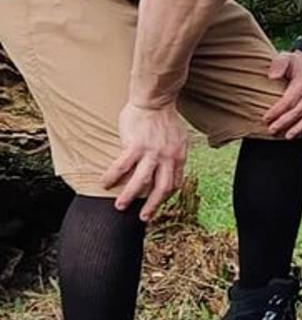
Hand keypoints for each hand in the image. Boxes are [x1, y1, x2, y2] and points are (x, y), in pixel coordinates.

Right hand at [101, 102, 188, 220]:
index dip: (166, 196)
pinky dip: (112, 177)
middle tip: (143, 218)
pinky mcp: (135, 146)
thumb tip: (170, 165)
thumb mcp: (178, 138)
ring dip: (129, 196)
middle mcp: (167, 158)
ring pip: (141, 182)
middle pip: (162, 188)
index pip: (175, 183)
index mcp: (178, 157)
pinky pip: (121, 166)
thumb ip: (174, 153)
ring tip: (119, 206)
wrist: (155, 101)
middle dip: (152, 206)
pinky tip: (104, 184)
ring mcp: (152, 152)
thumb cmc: (164, 118)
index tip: (157, 204)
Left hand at [264, 51, 301, 138]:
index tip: (265, 119)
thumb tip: (272, 77)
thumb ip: (278, 65)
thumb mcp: (286, 57)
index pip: (289, 100)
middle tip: (272, 130)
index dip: (277, 111)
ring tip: (288, 137)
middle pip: (299, 111)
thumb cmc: (295, 63)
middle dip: (285, 122)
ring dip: (300, 128)